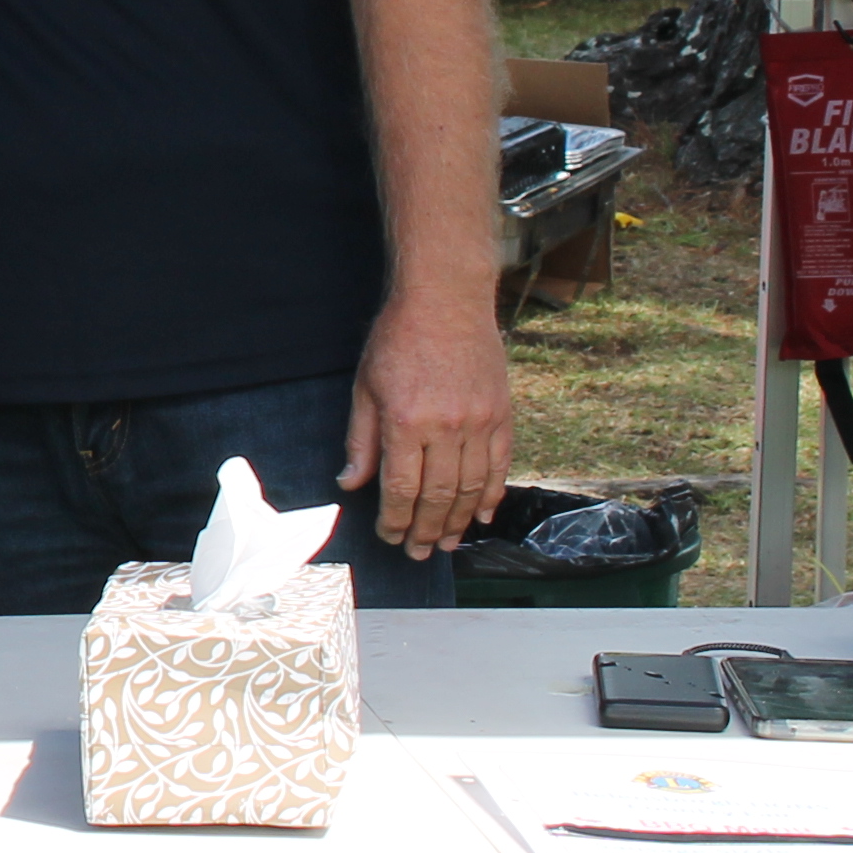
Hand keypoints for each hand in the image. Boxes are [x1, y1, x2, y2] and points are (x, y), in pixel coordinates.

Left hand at [339, 289, 513, 554]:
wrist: (446, 299)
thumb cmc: (397, 339)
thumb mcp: (365, 386)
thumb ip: (360, 439)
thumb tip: (350, 483)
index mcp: (406, 421)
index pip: (402, 488)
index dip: (395, 519)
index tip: (389, 536)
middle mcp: (447, 427)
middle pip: (439, 496)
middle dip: (427, 530)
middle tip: (419, 553)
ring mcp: (480, 422)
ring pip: (471, 488)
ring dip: (460, 522)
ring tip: (448, 544)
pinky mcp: (502, 415)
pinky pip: (499, 466)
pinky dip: (491, 495)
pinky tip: (482, 516)